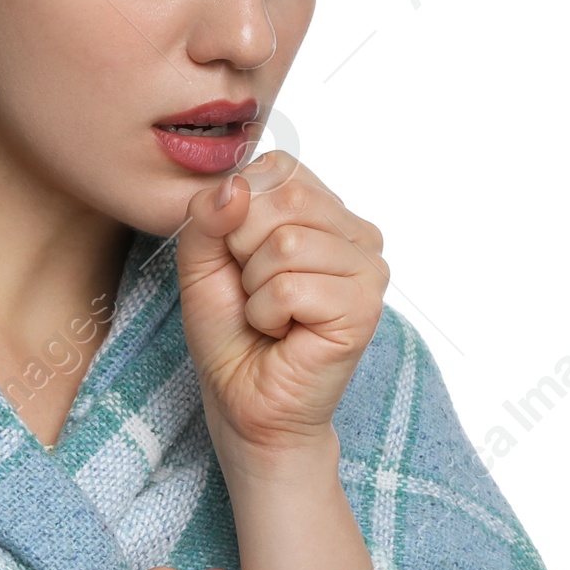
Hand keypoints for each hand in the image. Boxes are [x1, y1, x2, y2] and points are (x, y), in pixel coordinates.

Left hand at [176, 152, 388, 457]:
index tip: (242, 260)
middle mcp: (356, 231)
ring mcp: (368, 268)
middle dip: (244, 251)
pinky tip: (282, 333)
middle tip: (255, 292)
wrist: (244, 401)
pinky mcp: (365, 307)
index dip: (237, 215)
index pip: (275, 168)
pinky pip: (292, 287)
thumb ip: (206, 216)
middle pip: (283, 198)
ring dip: (256, 289)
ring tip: (270, 315)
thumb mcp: (201, 262)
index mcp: (323, 209)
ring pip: (288, 244)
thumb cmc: (231, 333)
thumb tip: (238, 186)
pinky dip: (267, 315)